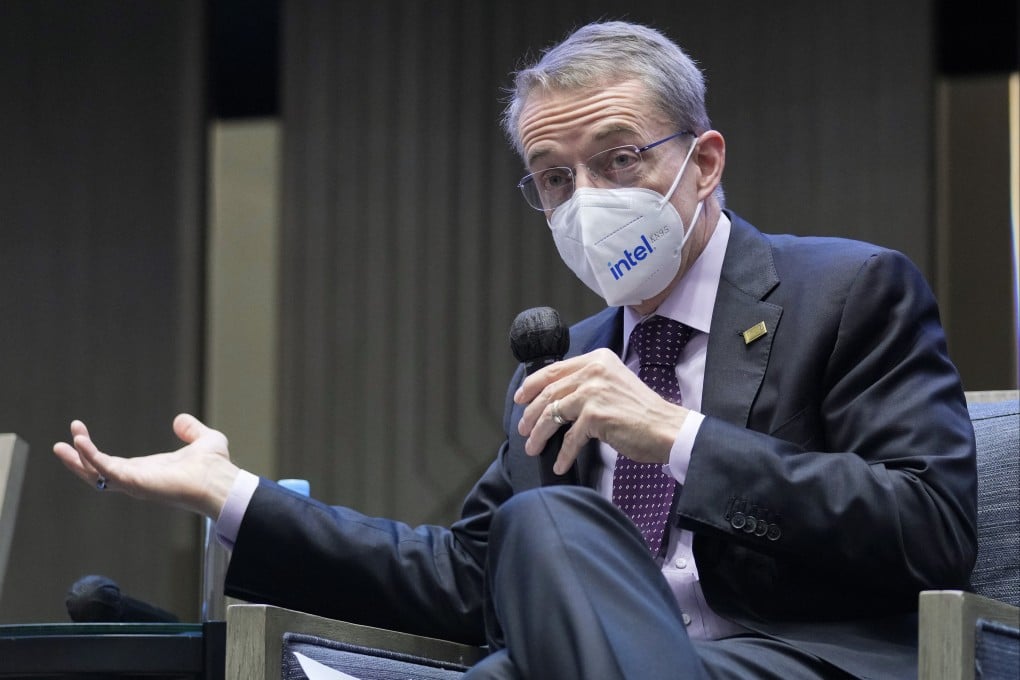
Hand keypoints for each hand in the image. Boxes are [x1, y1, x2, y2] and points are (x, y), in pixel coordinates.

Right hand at [53, 414, 239, 518]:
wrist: (221, 480)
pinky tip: (81, 443)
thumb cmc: (216, 467)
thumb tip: (179, 420)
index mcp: (148, 470)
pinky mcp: (136, 482)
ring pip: (97, 474)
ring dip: (79, 459)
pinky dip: (92, 458)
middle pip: (98, 472)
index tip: (79, 433)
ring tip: (62, 444)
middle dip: (79, 458)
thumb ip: (190, 430)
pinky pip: (107, 471)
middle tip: (61, 444)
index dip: (95, 452)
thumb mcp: (202, 439)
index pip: (113, 463)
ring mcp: (135, 482)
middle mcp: (138, 478)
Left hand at [514, 348, 688, 474]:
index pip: (554, 370)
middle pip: (549, 393)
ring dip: (540, 435)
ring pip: (553, 414)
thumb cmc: (643, 412)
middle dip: (531, 414)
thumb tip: (555, 399)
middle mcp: (594, 371)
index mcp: (597, 360)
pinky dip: (563, 454)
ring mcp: (594, 392)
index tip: (520, 399)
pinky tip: (560, 464)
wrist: (667, 428)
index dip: (531, 385)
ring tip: (534, 448)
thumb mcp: (613, 384)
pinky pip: (570, 438)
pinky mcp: (596, 415)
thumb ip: (588, 383)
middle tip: (523, 429)